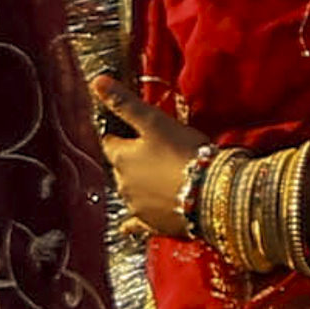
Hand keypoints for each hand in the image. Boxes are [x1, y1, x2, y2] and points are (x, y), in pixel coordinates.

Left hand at [95, 76, 208, 236]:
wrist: (213, 194)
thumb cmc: (185, 153)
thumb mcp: (154, 121)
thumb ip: (124, 103)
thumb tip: (97, 82)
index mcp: (120, 158)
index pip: (110, 142)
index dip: (120, 134)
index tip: (129, 131)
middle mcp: (122, 184)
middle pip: (120, 168)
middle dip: (132, 160)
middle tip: (153, 153)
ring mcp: (136, 206)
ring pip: (131, 191)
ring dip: (139, 184)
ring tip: (160, 177)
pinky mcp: (153, 224)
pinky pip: (137, 223)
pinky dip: (134, 221)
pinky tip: (128, 226)